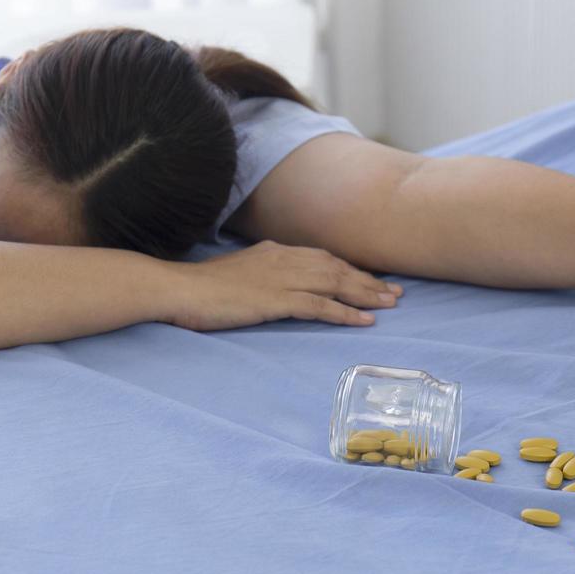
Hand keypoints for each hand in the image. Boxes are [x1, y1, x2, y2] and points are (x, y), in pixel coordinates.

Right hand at [166, 239, 402, 330]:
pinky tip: (363, 321)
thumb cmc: (202, 288)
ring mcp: (281, 279)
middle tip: (395, 293)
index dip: (350, 269)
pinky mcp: (275, 300)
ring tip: (389, 305)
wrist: (179, 289)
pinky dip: (345, 312)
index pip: (323, 258)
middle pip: (336, 268)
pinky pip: (319, 306)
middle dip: (368, 281)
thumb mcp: (239, 274)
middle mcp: (284, 259)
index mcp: (275, 251)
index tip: (372, 279)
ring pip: (334, 283)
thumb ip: (263, 275)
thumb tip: (277, 286)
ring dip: (365, 294)